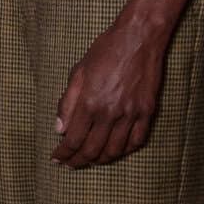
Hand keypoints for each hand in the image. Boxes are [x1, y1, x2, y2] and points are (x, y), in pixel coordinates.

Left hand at [53, 12, 167, 166]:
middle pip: (92, 149)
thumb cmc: (105, 51)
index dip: (63, 153)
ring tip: (91, 160)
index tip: (56, 159)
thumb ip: (67, 103)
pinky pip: (137, 140)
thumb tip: (59, 129)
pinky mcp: (147, 111)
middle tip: (71, 164)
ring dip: (101, 159)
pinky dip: (125, 150)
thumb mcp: (77, 72)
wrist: (138, 38)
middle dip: (79, 161)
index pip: (73, 139)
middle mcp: (110, 113)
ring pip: (115, 149)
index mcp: (89, 103)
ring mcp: (131, 114)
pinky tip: (116, 151)